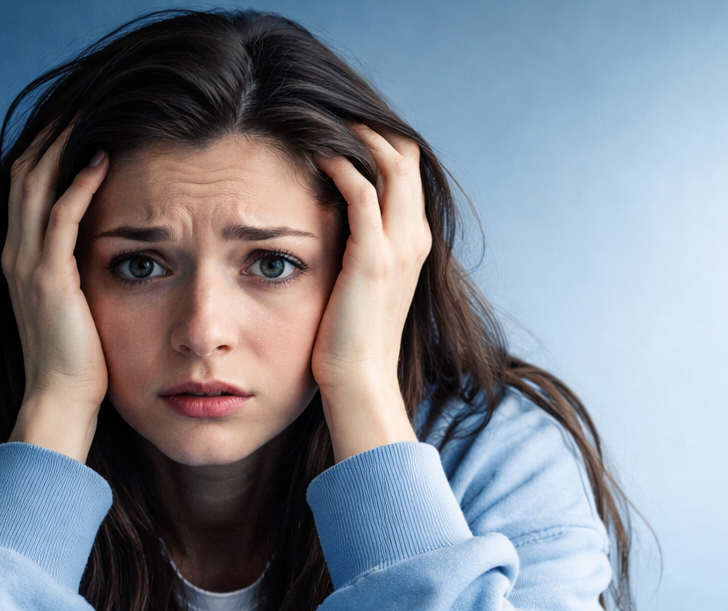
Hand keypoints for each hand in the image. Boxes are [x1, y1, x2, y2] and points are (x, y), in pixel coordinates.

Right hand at [2, 126, 109, 461]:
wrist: (59, 403)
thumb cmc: (78, 364)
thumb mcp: (76, 308)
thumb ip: (80, 275)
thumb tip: (108, 254)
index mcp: (21, 261)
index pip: (27, 189)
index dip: (47, 152)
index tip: (77, 123)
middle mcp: (16, 255)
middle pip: (25, 174)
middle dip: (52, 136)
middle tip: (82, 102)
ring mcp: (28, 265)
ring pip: (36, 185)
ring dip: (62, 146)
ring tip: (89, 113)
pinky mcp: (49, 278)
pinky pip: (60, 216)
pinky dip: (78, 184)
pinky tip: (101, 159)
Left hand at [312, 125, 431, 461]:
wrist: (358, 383)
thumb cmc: (349, 342)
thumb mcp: (359, 287)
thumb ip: (356, 252)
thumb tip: (329, 228)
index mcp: (414, 243)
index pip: (408, 170)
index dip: (380, 142)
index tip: (341, 126)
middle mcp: (414, 238)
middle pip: (405, 155)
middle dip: (369, 127)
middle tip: (328, 111)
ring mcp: (398, 246)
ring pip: (390, 163)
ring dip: (356, 136)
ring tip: (320, 119)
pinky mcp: (372, 257)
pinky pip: (362, 192)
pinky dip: (340, 164)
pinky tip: (313, 154)